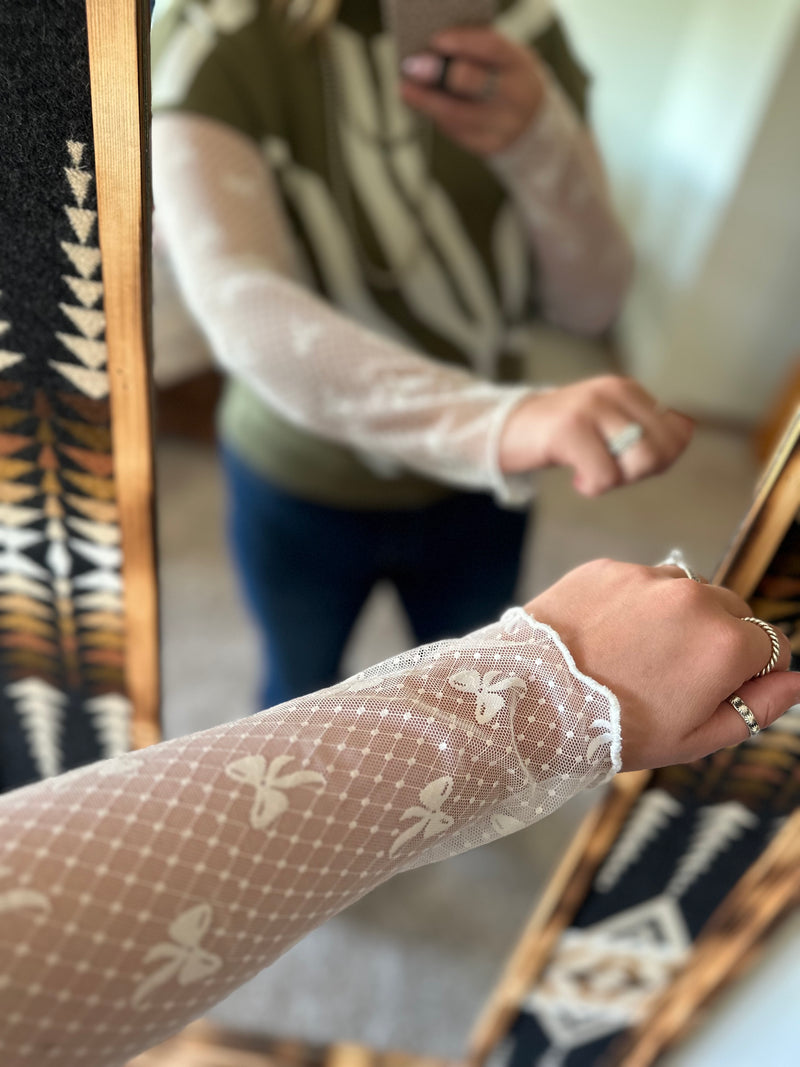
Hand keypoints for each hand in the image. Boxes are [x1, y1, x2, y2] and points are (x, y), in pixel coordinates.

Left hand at [400, 26, 544, 155]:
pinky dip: (436, 115)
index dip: (463, 42)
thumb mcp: (502, 60)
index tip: (435, 40)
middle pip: (475, 84)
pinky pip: (456, 131)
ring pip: (458, 115)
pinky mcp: (488, 146)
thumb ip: (475, 53)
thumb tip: (433, 50)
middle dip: (440, 73)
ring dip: (426, 100)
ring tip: (405, 89)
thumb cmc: (506, 78)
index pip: (493, 48)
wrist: (531, 120)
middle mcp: (516, 97)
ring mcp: (504, 126)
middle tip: (413, 66)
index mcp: (520, 65)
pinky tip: (421, 103)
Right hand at [499, 375, 693, 495]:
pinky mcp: (568, 429)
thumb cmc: (561, 436)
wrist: (507, 430)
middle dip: (640, 473)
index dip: (661, 460)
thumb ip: (644, 430)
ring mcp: (590, 408)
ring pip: (641, 461)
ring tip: (592, 472)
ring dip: (618, 480)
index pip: (678, 431)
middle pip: (663, 449)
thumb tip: (686, 433)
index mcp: (628, 389)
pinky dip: (592, 487)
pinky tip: (576, 477)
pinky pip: (605, 476)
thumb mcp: (607, 424)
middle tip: (608, 470)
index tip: (625, 461)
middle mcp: (614, 391)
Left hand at [526, 559, 799, 770]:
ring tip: (637, 655)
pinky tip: (607, 637)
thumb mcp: (697, 738)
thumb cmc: (616, 731)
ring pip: (685, 591)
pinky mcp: (606, 567)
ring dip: (676, 616)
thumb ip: (759, 706)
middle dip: (718, 639)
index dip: (751, 672)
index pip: (771, 645)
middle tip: (673, 676)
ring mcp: (647, 577)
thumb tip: (798, 681)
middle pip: (732, 611)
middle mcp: (695, 598)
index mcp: (728, 643)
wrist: (532, 701)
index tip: (720, 688)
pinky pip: (638, 581)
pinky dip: (632, 604)